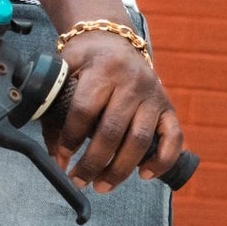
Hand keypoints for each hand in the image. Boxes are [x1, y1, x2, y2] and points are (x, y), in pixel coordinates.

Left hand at [43, 31, 183, 192]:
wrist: (114, 39)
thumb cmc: (84, 61)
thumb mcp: (64, 70)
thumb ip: (54, 104)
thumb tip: (53, 150)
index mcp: (103, 71)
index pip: (85, 111)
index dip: (70, 139)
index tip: (60, 159)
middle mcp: (132, 83)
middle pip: (112, 131)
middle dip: (93, 163)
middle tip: (78, 181)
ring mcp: (153, 96)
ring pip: (139, 140)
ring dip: (120, 169)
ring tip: (101, 186)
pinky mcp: (168, 107)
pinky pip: (173, 137)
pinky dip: (162, 160)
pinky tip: (144, 175)